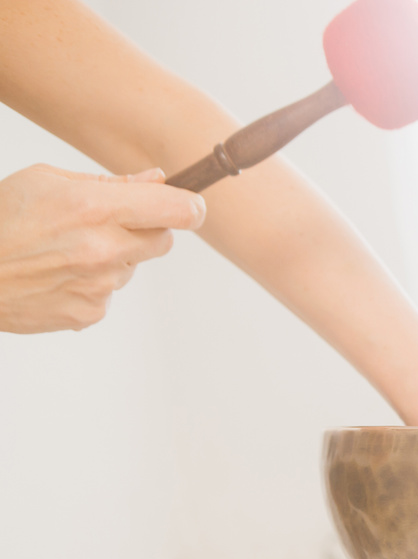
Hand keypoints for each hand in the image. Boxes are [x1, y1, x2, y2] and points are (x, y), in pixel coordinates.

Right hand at [0, 164, 205, 333]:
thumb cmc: (1, 219)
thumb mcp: (47, 181)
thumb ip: (110, 183)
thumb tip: (158, 179)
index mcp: (95, 208)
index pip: (176, 210)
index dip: (189, 207)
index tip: (190, 206)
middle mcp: (103, 249)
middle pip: (163, 240)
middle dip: (147, 229)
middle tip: (109, 224)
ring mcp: (99, 285)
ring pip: (133, 267)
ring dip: (113, 257)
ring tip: (65, 250)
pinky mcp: (90, 312)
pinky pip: (109, 294)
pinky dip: (92, 284)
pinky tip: (58, 274)